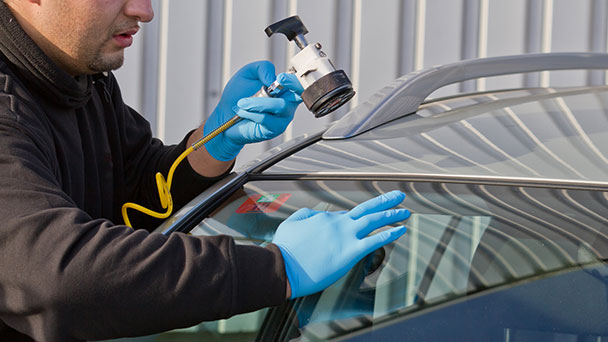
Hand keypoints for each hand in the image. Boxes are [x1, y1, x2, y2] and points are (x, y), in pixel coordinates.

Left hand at [203, 61, 303, 160]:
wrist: (225, 114)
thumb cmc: (237, 96)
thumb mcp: (248, 73)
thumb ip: (263, 68)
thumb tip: (273, 78)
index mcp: (283, 89)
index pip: (299, 84)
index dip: (294, 80)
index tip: (281, 78)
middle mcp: (286, 103)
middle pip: (297, 95)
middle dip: (290, 88)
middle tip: (275, 83)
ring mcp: (282, 118)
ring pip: (279, 106)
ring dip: (258, 102)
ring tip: (242, 102)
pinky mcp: (274, 129)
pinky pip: (266, 119)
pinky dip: (252, 114)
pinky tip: (243, 112)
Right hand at [272, 190, 410, 298]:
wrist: (282, 266)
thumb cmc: (284, 249)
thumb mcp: (291, 224)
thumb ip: (306, 216)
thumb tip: (318, 214)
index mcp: (324, 218)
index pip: (344, 216)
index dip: (353, 219)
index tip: (360, 221)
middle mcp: (338, 224)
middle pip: (366, 209)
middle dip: (384, 201)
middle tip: (398, 196)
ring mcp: (346, 237)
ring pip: (374, 221)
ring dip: (391, 214)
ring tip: (404, 211)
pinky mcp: (350, 253)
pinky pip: (375, 240)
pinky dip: (390, 233)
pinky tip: (400, 230)